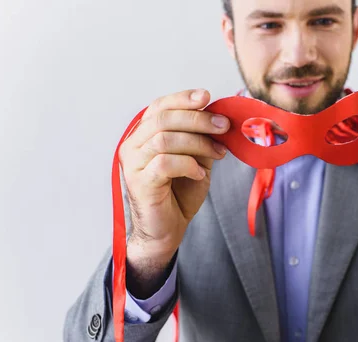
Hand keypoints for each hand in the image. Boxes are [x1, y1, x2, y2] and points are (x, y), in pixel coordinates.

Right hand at [118, 89, 228, 287]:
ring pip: (164, 139)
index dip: (183, 98)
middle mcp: (133, 145)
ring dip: (198, 143)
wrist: (166, 229)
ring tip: (218, 154)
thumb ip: (201, 139)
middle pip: (163, 119)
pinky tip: (199, 174)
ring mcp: (133, 164)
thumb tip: (220, 116)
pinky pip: (165, 163)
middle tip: (224, 126)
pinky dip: (188, 165)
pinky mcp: (139, 183)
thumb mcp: (196, 160)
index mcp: (144, 135)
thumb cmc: (179, 194)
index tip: (208, 96)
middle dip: (198, 119)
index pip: (160, 106)